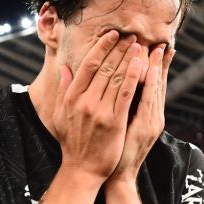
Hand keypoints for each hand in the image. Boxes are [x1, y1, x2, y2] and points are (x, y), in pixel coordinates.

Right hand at [53, 31, 144, 182]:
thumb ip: (63, 91)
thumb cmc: (72, 142)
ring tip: (139, 45)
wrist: (82, 169)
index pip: (88, 64)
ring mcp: (99, 111)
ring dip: (129, 58)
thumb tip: (65, 68)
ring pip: (117, 78)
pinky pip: (126, 94)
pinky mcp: (114, 122)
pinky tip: (142, 65)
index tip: (112, 34)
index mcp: (71, 97)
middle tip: (131, 35)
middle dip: (119, 49)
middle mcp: (84, 101)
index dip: (101, 47)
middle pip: (105, 68)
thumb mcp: (61, 115)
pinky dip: (134, 77)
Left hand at [109, 43, 172, 181]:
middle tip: (162, 43)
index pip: (153, 84)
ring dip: (156, 68)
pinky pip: (147, 101)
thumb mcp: (122, 125)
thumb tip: (118, 85)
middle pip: (157, 84)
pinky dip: (149, 85)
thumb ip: (122, 105)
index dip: (156, 66)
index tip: (158, 48)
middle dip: (160, 63)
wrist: (117, 176)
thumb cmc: (116, 150)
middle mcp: (153, 116)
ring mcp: (151, 121)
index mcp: (148, 114)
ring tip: (157, 49)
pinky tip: (149, 70)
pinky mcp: (145, 127)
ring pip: (154, 89)